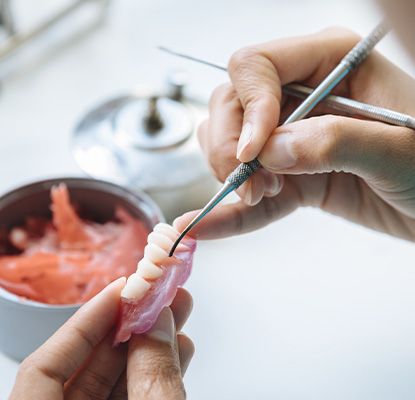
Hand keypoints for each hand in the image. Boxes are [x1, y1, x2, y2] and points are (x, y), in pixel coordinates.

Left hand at [10, 278, 193, 399]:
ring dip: (150, 346)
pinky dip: (156, 375)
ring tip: (178, 313)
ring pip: (115, 384)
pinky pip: (133, 399)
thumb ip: (152, 377)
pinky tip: (178, 351)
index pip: (44, 368)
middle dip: (129, 326)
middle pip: (86, 369)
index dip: (84, 322)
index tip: (120, 289)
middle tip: (157, 294)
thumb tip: (158, 323)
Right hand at [175, 27, 414, 240]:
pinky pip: (250, 195)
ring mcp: (293, 138)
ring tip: (262, 196)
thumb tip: (270, 151)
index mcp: (331, 62)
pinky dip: (228, 213)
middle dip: (229, 148)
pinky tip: (205, 226)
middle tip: (253, 185)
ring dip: (231, 175)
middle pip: (231, 106)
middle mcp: (303, 95)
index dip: (247, 108)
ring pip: (229, 145)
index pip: (257, 67)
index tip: (251, 153)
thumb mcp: (398, 147)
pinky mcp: (291, 178)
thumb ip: (334, 142)